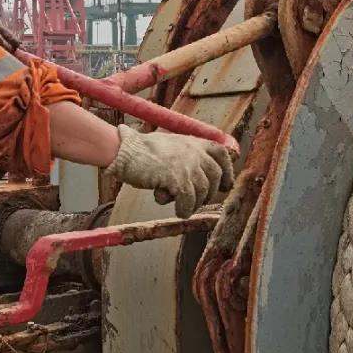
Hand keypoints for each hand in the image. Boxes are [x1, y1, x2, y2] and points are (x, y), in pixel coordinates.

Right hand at [106, 124, 234, 217]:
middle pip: (215, 177)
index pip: (221, 153)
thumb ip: (186, 155)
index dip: (227, 171)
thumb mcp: (170, 145)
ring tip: (181, 206)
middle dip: (208, 193)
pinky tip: (177, 210)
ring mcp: (187, 164)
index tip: (225, 185)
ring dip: (193, 203)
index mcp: (194, 142)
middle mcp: (194, 151)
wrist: (124, 150)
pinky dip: (184, 210)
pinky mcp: (176, 178)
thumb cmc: (141, 150)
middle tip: (196, 201)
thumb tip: (198, 175)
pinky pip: (188, 201)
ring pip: (202, 192)